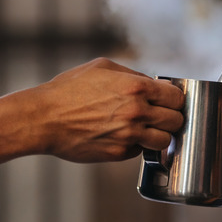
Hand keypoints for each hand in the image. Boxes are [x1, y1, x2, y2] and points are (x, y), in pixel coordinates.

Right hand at [25, 58, 184, 162]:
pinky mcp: (119, 153)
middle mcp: (137, 112)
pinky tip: (121, 135)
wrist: (45, 118)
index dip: (174, 99)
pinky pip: (140, 151)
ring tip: (145, 129)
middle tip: (159, 115)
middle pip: (176, 120)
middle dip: (170, 117)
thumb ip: (133, 75)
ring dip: (158, 135)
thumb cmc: (70, 89)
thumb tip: (153, 84)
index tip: (169, 101)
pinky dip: (136, 145)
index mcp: (137, 88)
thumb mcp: (103, 68)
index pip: (177, 97)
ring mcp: (129, 135)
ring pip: (164, 141)